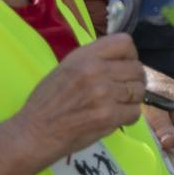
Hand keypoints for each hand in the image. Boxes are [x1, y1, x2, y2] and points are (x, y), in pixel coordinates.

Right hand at [14, 34, 145, 161]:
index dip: (129, 55)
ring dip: (131, 99)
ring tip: (116, 104)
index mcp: (84, 56)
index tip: (123, 66)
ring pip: (139, 90)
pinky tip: (114, 117)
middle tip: (121, 90)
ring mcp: (104, 93)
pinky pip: (135, 112)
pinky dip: (128, 116)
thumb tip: (122, 60)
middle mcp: (96, 70)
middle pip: (137, 68)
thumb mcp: (66, 68)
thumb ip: (93, 60)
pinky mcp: (109, 116)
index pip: (125, 43)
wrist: (35, 132)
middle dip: (133, 80)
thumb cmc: (47, 101)